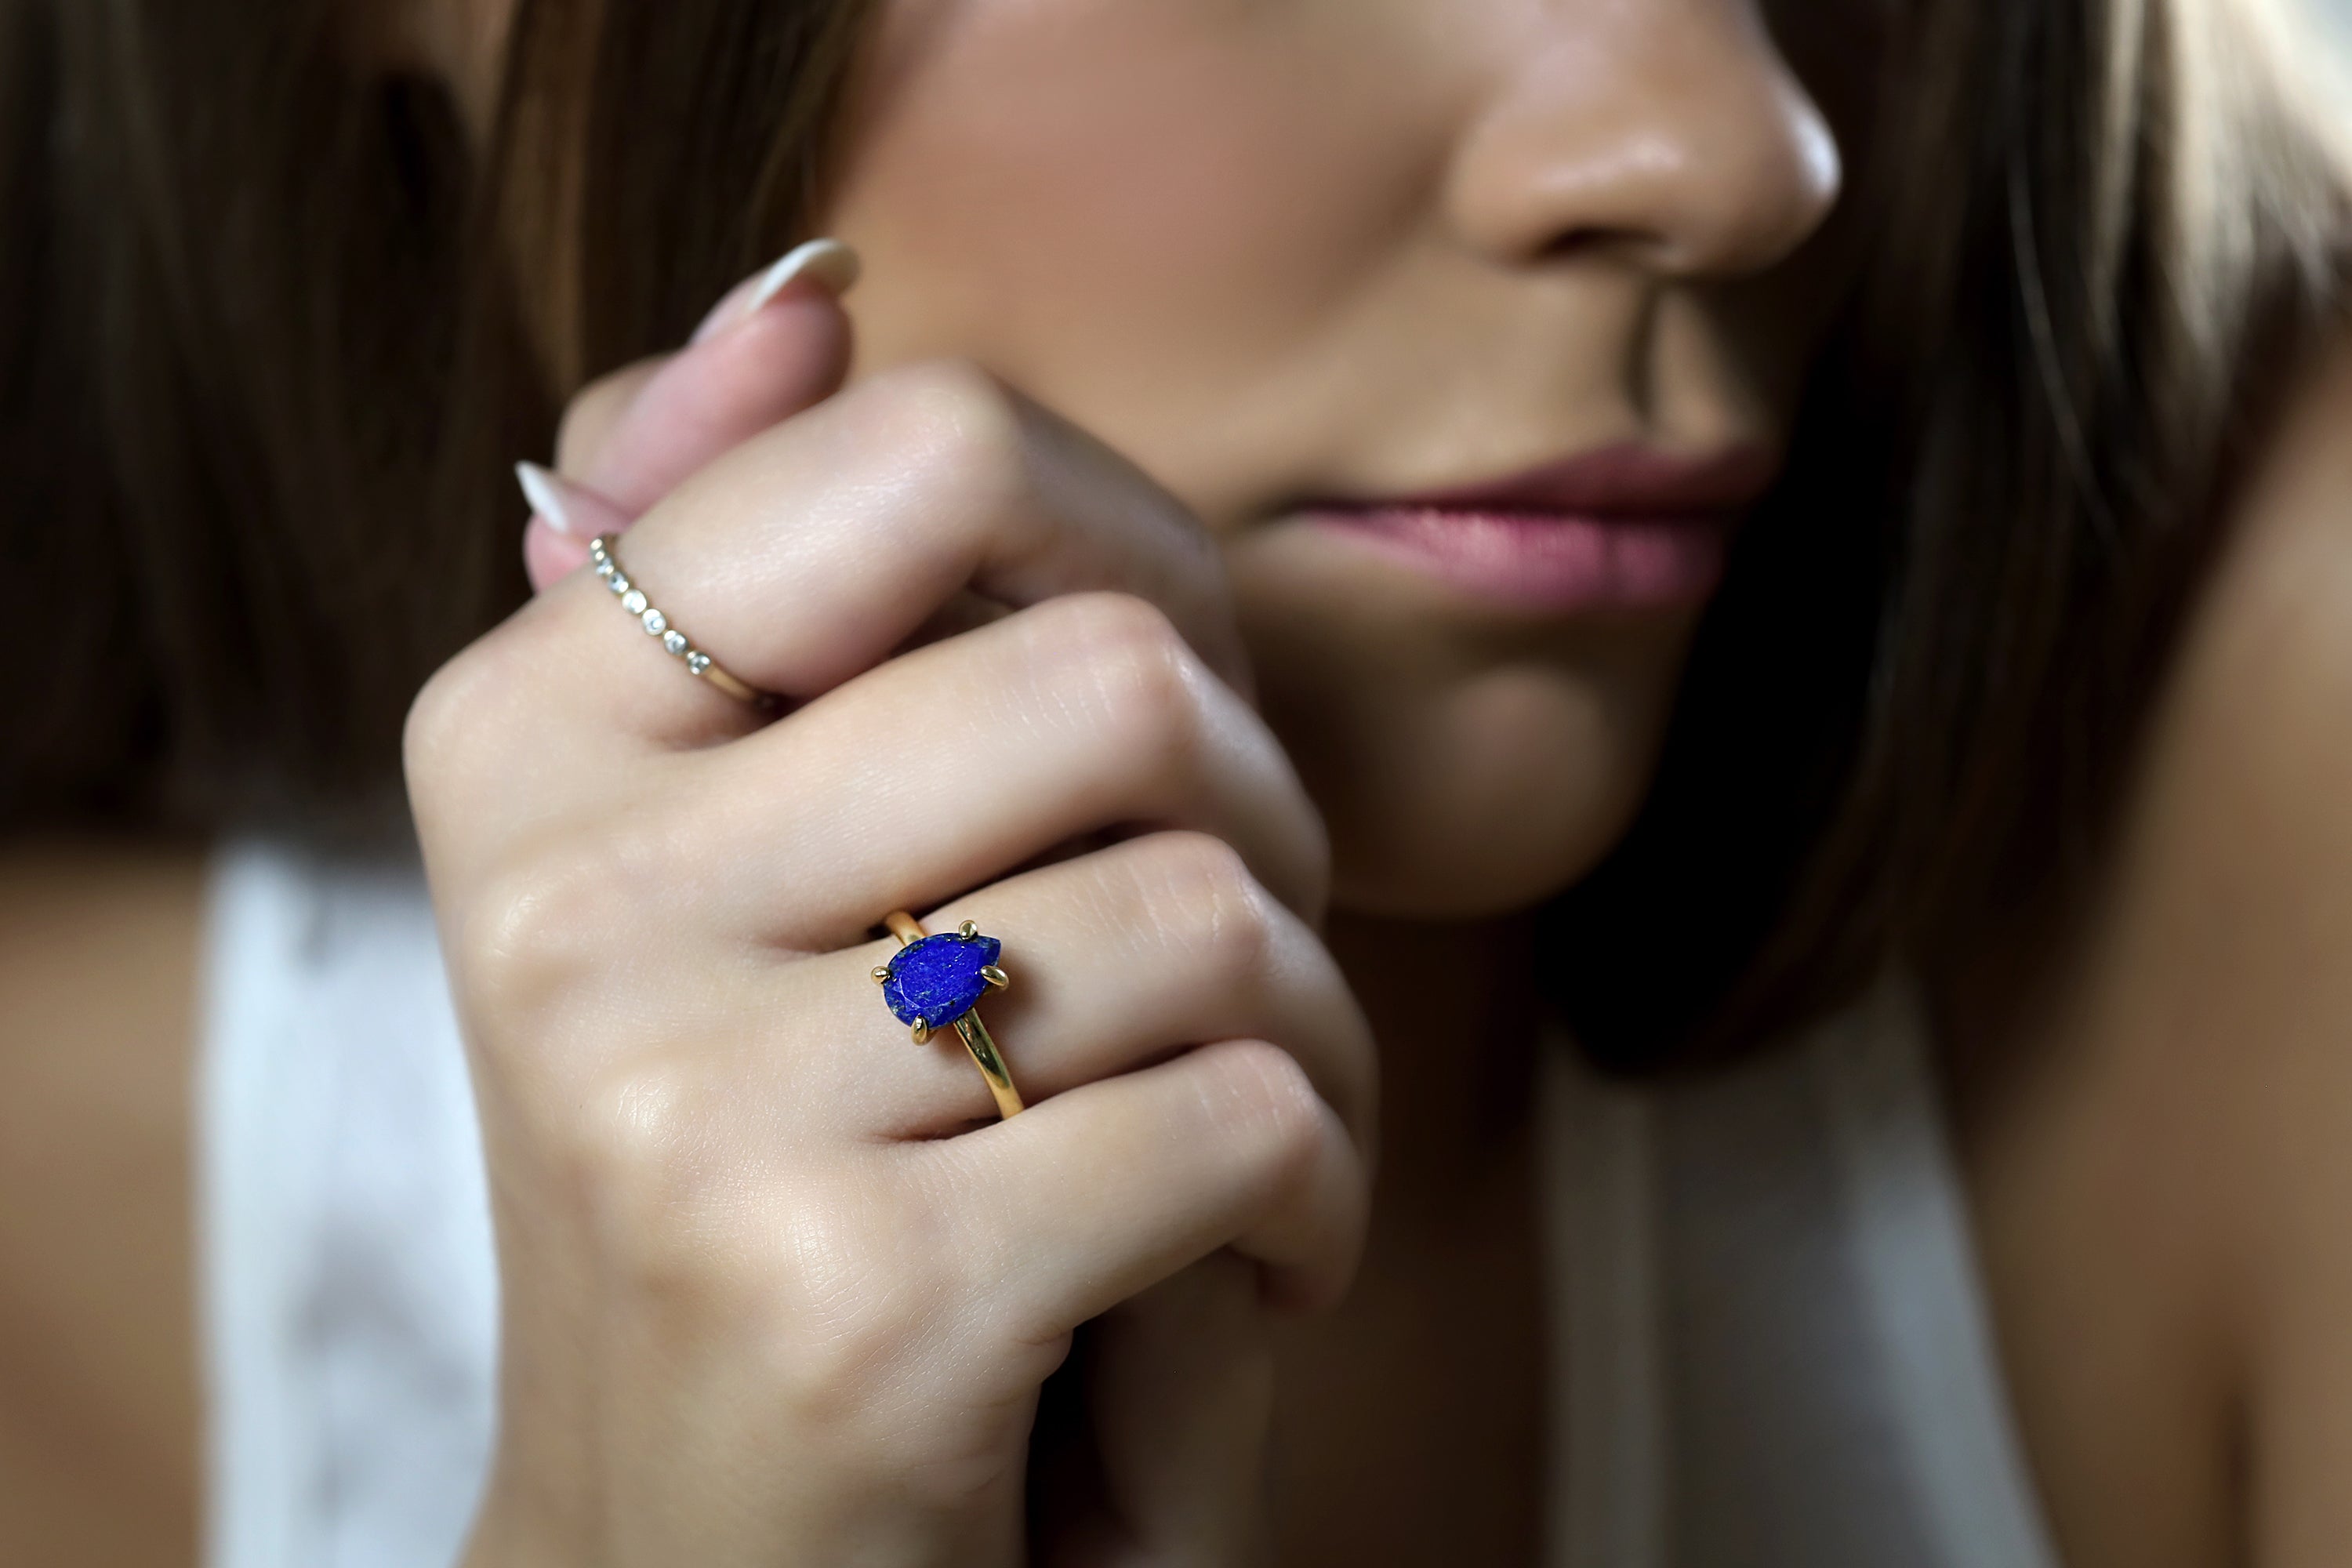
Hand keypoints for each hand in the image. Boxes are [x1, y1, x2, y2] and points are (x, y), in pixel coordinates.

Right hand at [405, 248, 1375, 1566]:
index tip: (1153, 710)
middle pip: (1116, 677)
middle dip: (1263, 820)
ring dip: (1309, 1037)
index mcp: (526, 743)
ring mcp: (689, 1113)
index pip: (929, 449)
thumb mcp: (739, 873)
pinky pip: (1249, 1119)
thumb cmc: (792, 1184)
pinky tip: (1228, 1277)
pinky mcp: (853, 1305)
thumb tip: (799, 299)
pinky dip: (1315, 1205)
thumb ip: (758, 576)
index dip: (1135, 556)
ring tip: (1221, 1134)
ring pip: (1215, 905)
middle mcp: (562, 907)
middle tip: (1222, 961)